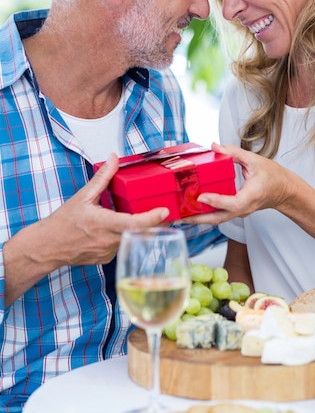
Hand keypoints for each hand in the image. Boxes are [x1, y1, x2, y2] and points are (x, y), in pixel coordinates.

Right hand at [44, 153, 169, 266]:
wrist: (48, 247)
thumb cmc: (63, 222)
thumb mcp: (83, 196)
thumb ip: (102, 177)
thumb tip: (113, 158)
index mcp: (103, 223)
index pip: (134, 223)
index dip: (152, 218)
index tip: (164, 210)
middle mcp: (108, 241)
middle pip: (140, 233)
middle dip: (153, 222)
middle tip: (162, 211)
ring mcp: (108, 252)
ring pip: (132, 240)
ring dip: (139, 229)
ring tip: (143, 217)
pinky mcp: (107, 259)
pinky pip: (123, 246)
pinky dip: (126, 237)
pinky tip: (120, 229)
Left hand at [188, 142, 296, 224]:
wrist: (284, 191)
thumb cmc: (273, 176)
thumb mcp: (255, 160)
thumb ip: (234, 152)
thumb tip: (215, 146)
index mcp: (250, 196)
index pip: (232, 203)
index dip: (216, 201)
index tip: (201, 197)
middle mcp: (243, 209)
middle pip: (218, 218)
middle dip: (198, 218)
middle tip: (179, 215)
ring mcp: (239, 213)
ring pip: (217, 219)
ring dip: (198, 218)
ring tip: (179, 214)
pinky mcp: (235, 212)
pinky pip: (218, 216)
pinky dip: (204, 214)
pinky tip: (191, 208)